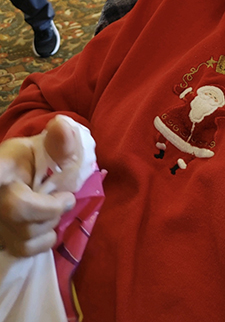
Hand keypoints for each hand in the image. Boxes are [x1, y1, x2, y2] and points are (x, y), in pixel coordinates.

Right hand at [0, 117, 77, 256]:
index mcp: (1, 166)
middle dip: (51, 208)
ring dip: (50, 223)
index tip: (0, 177)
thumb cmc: (30, 163)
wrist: (18, 180)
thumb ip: (58, 141)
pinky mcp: (0, 239)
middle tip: (66, 199)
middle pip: (18, 208)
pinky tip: (45, 227)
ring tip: (53, 210)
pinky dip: (43, 240)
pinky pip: (23, 249)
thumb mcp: (43, 147)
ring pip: (23, 233)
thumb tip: (62, 126)